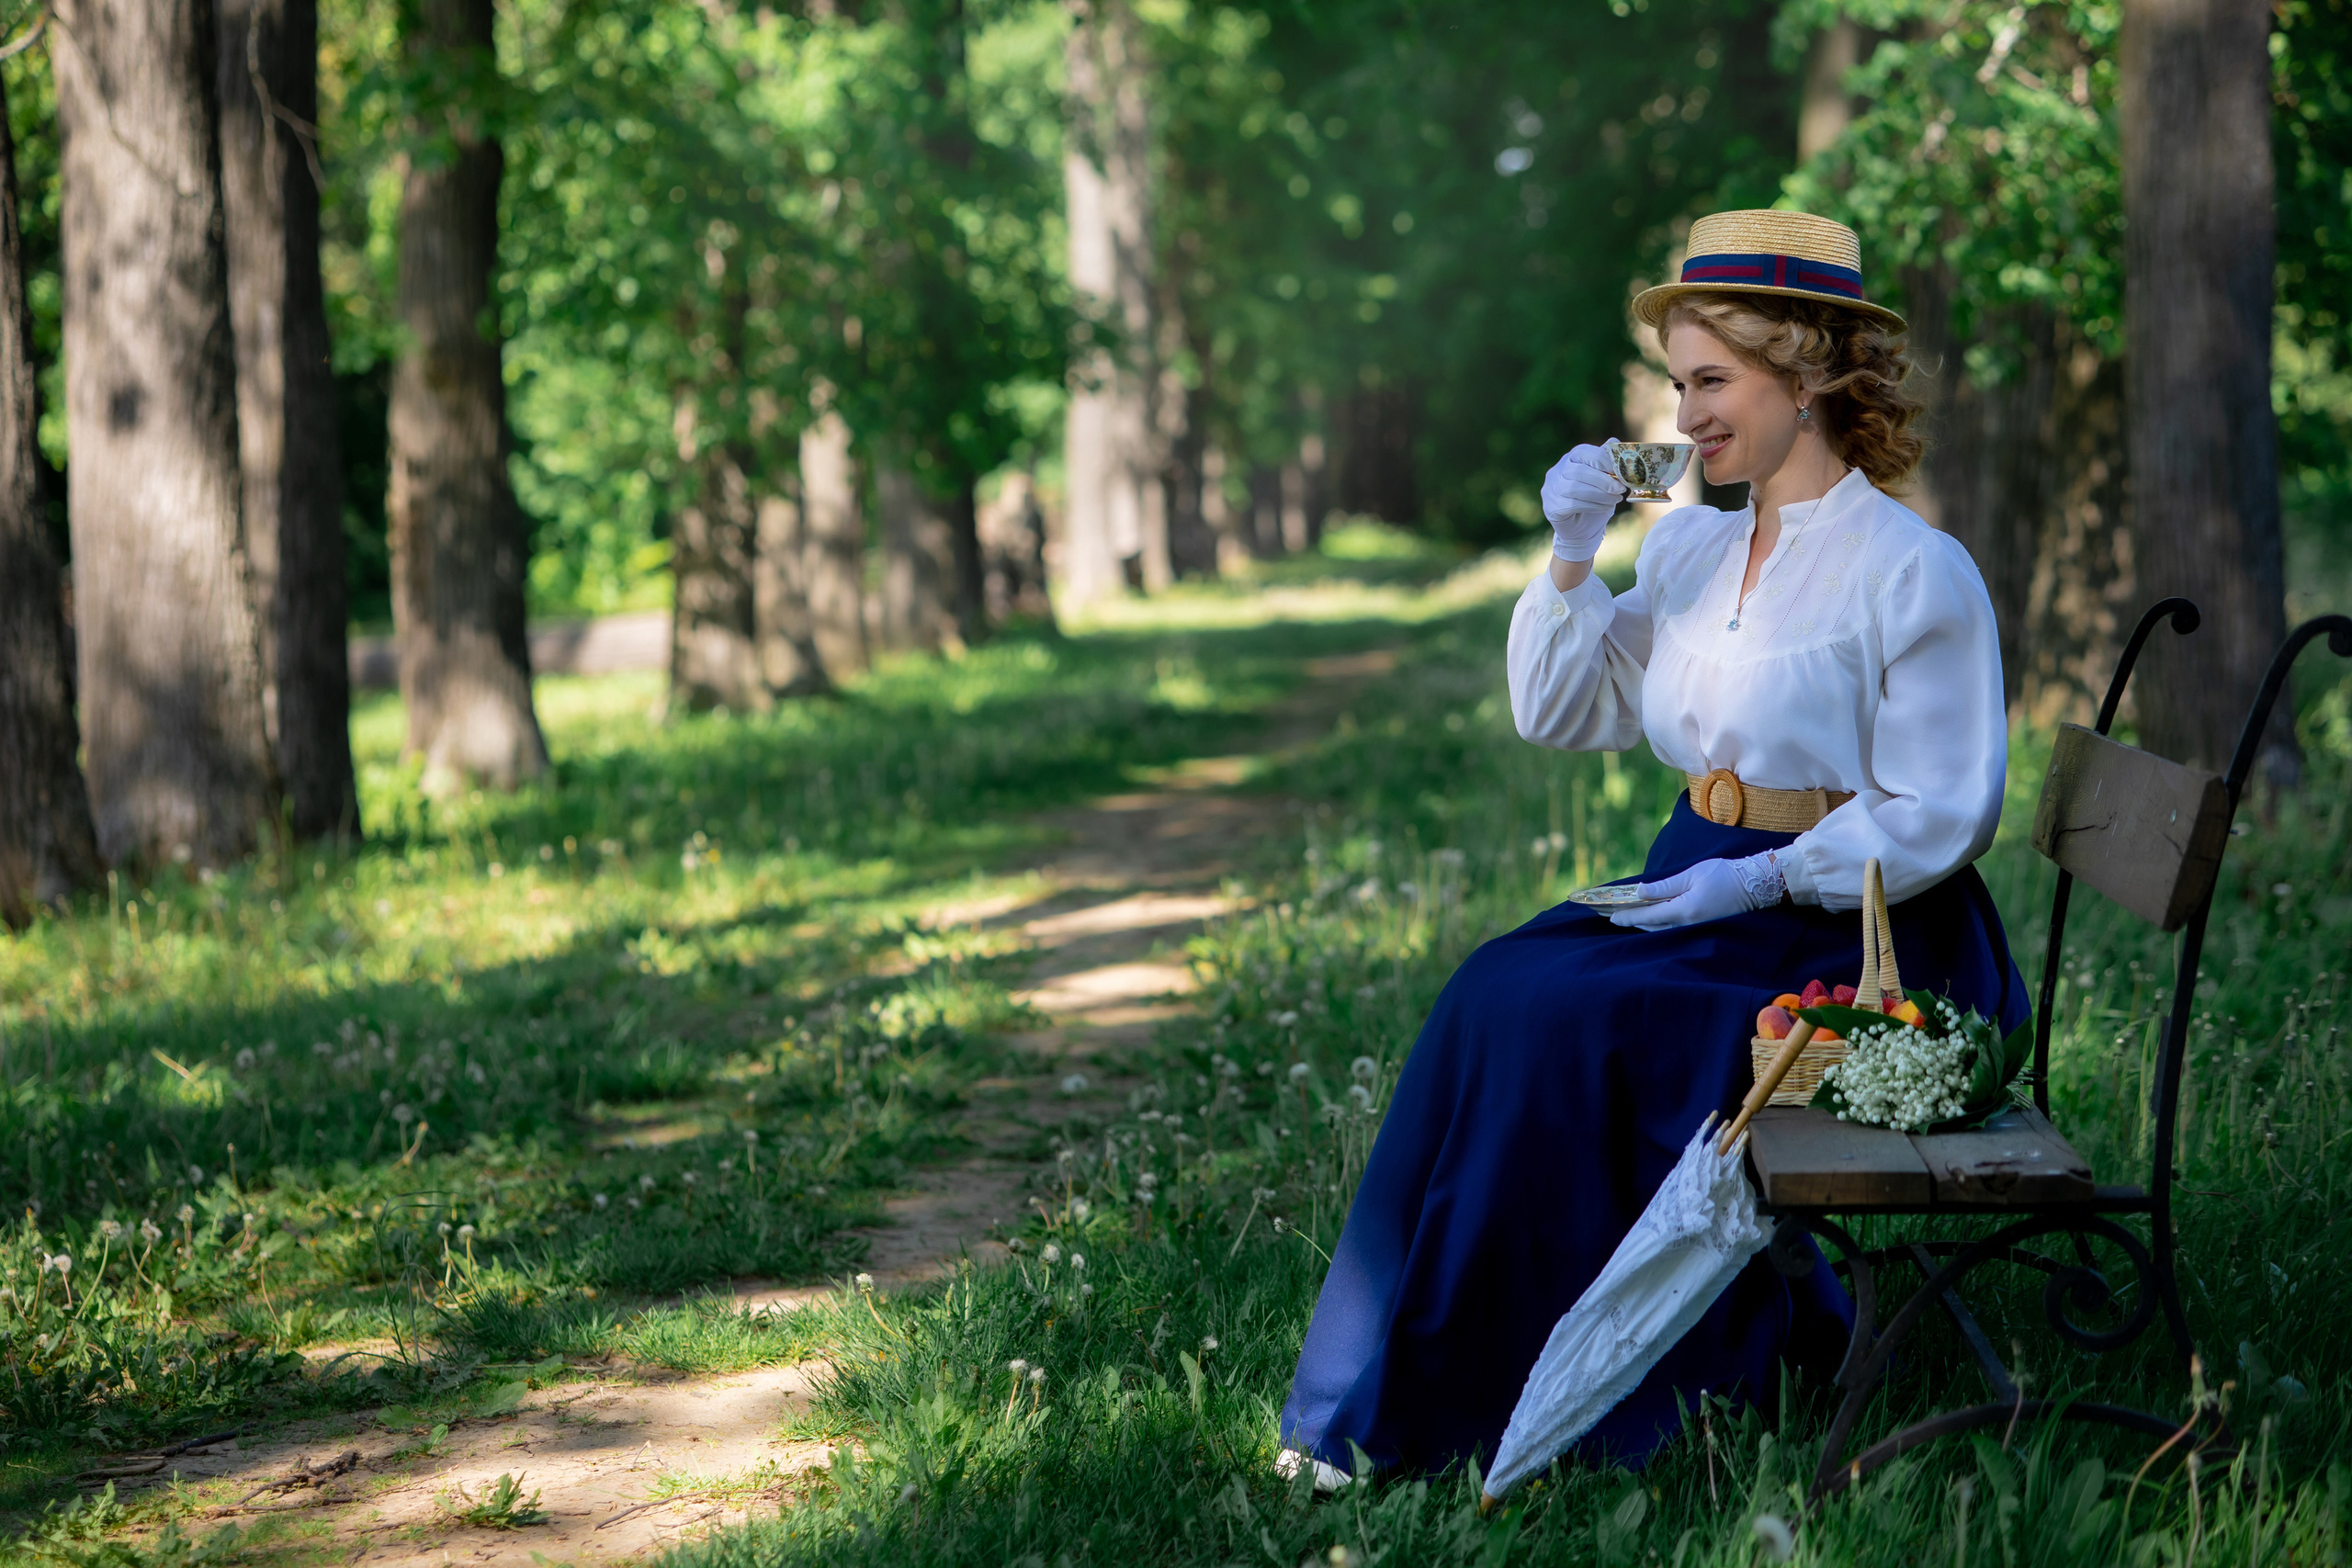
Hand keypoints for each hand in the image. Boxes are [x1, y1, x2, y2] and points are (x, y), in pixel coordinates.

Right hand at [1540, 444, 1625, 562]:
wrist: (1582, 528)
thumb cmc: (1595, 500)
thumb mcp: (1604, 478)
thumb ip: (1606, 461)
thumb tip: (1615, 441)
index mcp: (1569, 459)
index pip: (1582, 452)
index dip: (1601, 459)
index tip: (1619, 470)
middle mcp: (1556, 471)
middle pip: (1578, 471)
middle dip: (1603, 480)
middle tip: (1620, 489)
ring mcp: (1550, 490)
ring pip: (1574, 488)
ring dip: (1599, 494)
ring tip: (1615, 499)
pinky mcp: (1551, 507)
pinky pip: (1572, 504)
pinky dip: (1593, 505)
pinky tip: (1605, 507)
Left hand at [1610, 851, 1783, 930]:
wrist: (1756, 884)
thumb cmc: (1723, 874)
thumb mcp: (1690, 875)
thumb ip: (1663, 887)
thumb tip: (1639, 892)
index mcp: (1684, 910)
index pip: (1647, 916)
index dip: (1627, 916)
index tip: (1610, 916)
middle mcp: (1688, 924)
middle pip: (1652, 926)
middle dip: (1632, 921)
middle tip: (1612, 915)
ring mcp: (1696, 929)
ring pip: (1662, 930)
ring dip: (1644, 924)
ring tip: (1627, 916)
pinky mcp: (1702, 928)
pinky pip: (1674, 929)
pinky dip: (1659, 924)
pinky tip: (1651, 917)